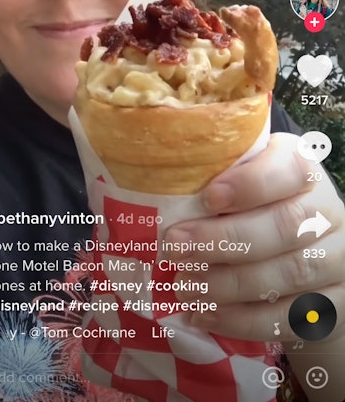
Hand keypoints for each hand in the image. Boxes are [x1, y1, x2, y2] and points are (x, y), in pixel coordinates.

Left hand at [165, 133, 344, 342]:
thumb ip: (221, 180)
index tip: (208, 198)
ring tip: (184, 286)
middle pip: (286, 225)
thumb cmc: (259, 212)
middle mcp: (328, 212)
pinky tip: (204, 314)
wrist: (307, 263)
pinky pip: (290, 316)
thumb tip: (161, 188)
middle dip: (224, 239)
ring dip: (229, 283)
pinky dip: (242, 319)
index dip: (252, 184)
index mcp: (304, 172)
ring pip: (289, 273)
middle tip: (175, 247)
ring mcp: (336, 260)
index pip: (292, 168)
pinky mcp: (332, 305)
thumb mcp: (244, 185)